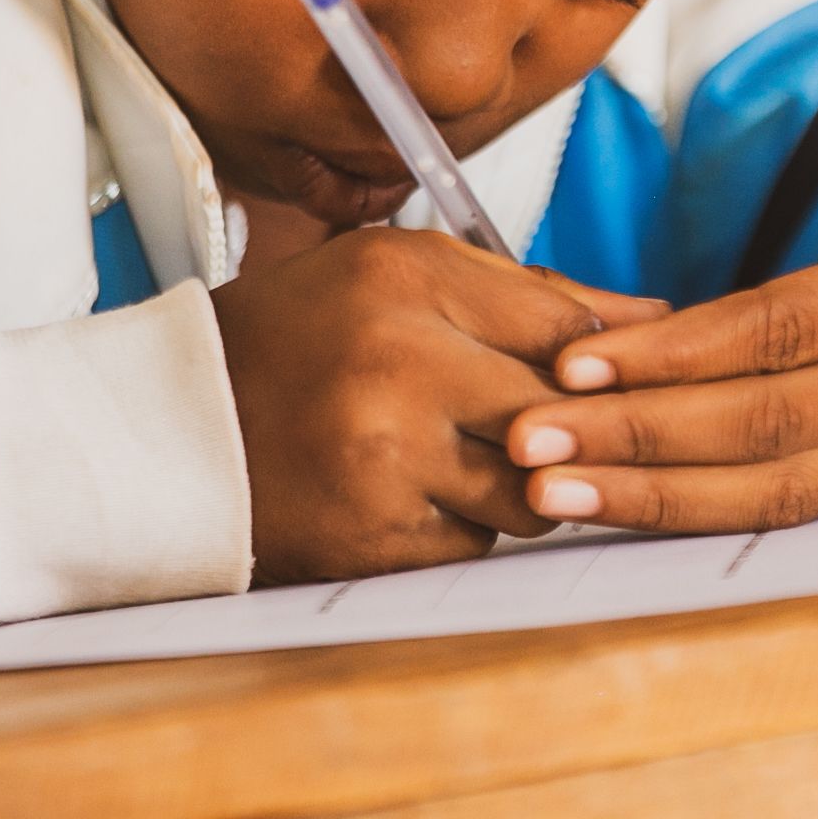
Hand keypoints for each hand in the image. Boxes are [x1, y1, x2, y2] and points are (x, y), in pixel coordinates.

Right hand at [212, 227, 666, 581]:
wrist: (169, 430)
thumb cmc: (293, 341)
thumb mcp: (394, 274)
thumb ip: (523, 291)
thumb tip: (649, 320)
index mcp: (405, 277)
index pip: (564, 324)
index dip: (602, 360)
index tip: (612, 377)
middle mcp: (397, 362)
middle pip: (561, 413)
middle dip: (567, 427)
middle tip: (540, 424)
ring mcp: (386, 458)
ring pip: (530, 490)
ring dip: (518, 482)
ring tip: (459, 452)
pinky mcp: (375, 538)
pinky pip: (475, 544)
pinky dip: (462, 526)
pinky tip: (411, 493)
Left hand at [502, 0, 817, 532]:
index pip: (789, 329)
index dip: (684, 348)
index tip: (578, 354)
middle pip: (762, 422)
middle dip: (638, 431)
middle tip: (521, 431)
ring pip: (762, 491)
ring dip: (646, 497)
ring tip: (538, 492)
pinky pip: (776, 517)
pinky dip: (687, 519)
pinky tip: (600, 513)